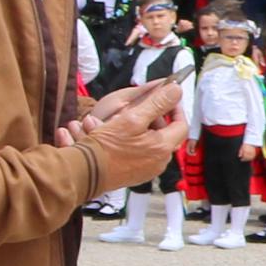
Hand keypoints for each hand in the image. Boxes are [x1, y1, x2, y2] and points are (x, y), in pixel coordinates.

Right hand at [73, 78, 188, 192]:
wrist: (83, 174)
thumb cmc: (105, 149)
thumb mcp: (132, 118)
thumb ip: (157, 103)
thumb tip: (176, 91)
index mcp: (162, 148)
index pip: (181, 124)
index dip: (175, 108)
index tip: (167, 99)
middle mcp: (158, 162)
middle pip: (164, 132)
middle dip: (151, 118)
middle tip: (137, 109)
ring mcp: (147, 169)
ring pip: (148, 141)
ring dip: (135, 127)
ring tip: (116, 121)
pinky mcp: (135, 173)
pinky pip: (137, 152)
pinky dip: (128, 140)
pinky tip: (111, 134)